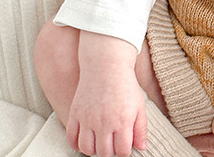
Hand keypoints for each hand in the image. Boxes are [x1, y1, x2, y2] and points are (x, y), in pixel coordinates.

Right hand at [67, 32, 146, 156]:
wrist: (106, 65)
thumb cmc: (125, 85)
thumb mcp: (139, 105)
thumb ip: (141, 128)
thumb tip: (141, 148)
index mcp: (122, 121)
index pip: (122, 151)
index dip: (124, 151)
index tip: (124, 145)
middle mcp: (104, 122)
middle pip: (104, 153)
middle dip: (110, 151)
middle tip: (112, 143)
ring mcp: (88, 118)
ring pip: (87, 149)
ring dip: (94, 150)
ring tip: (100, 142)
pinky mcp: (75, 113)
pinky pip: (72, 138)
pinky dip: (76, 144)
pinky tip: (85, 139)